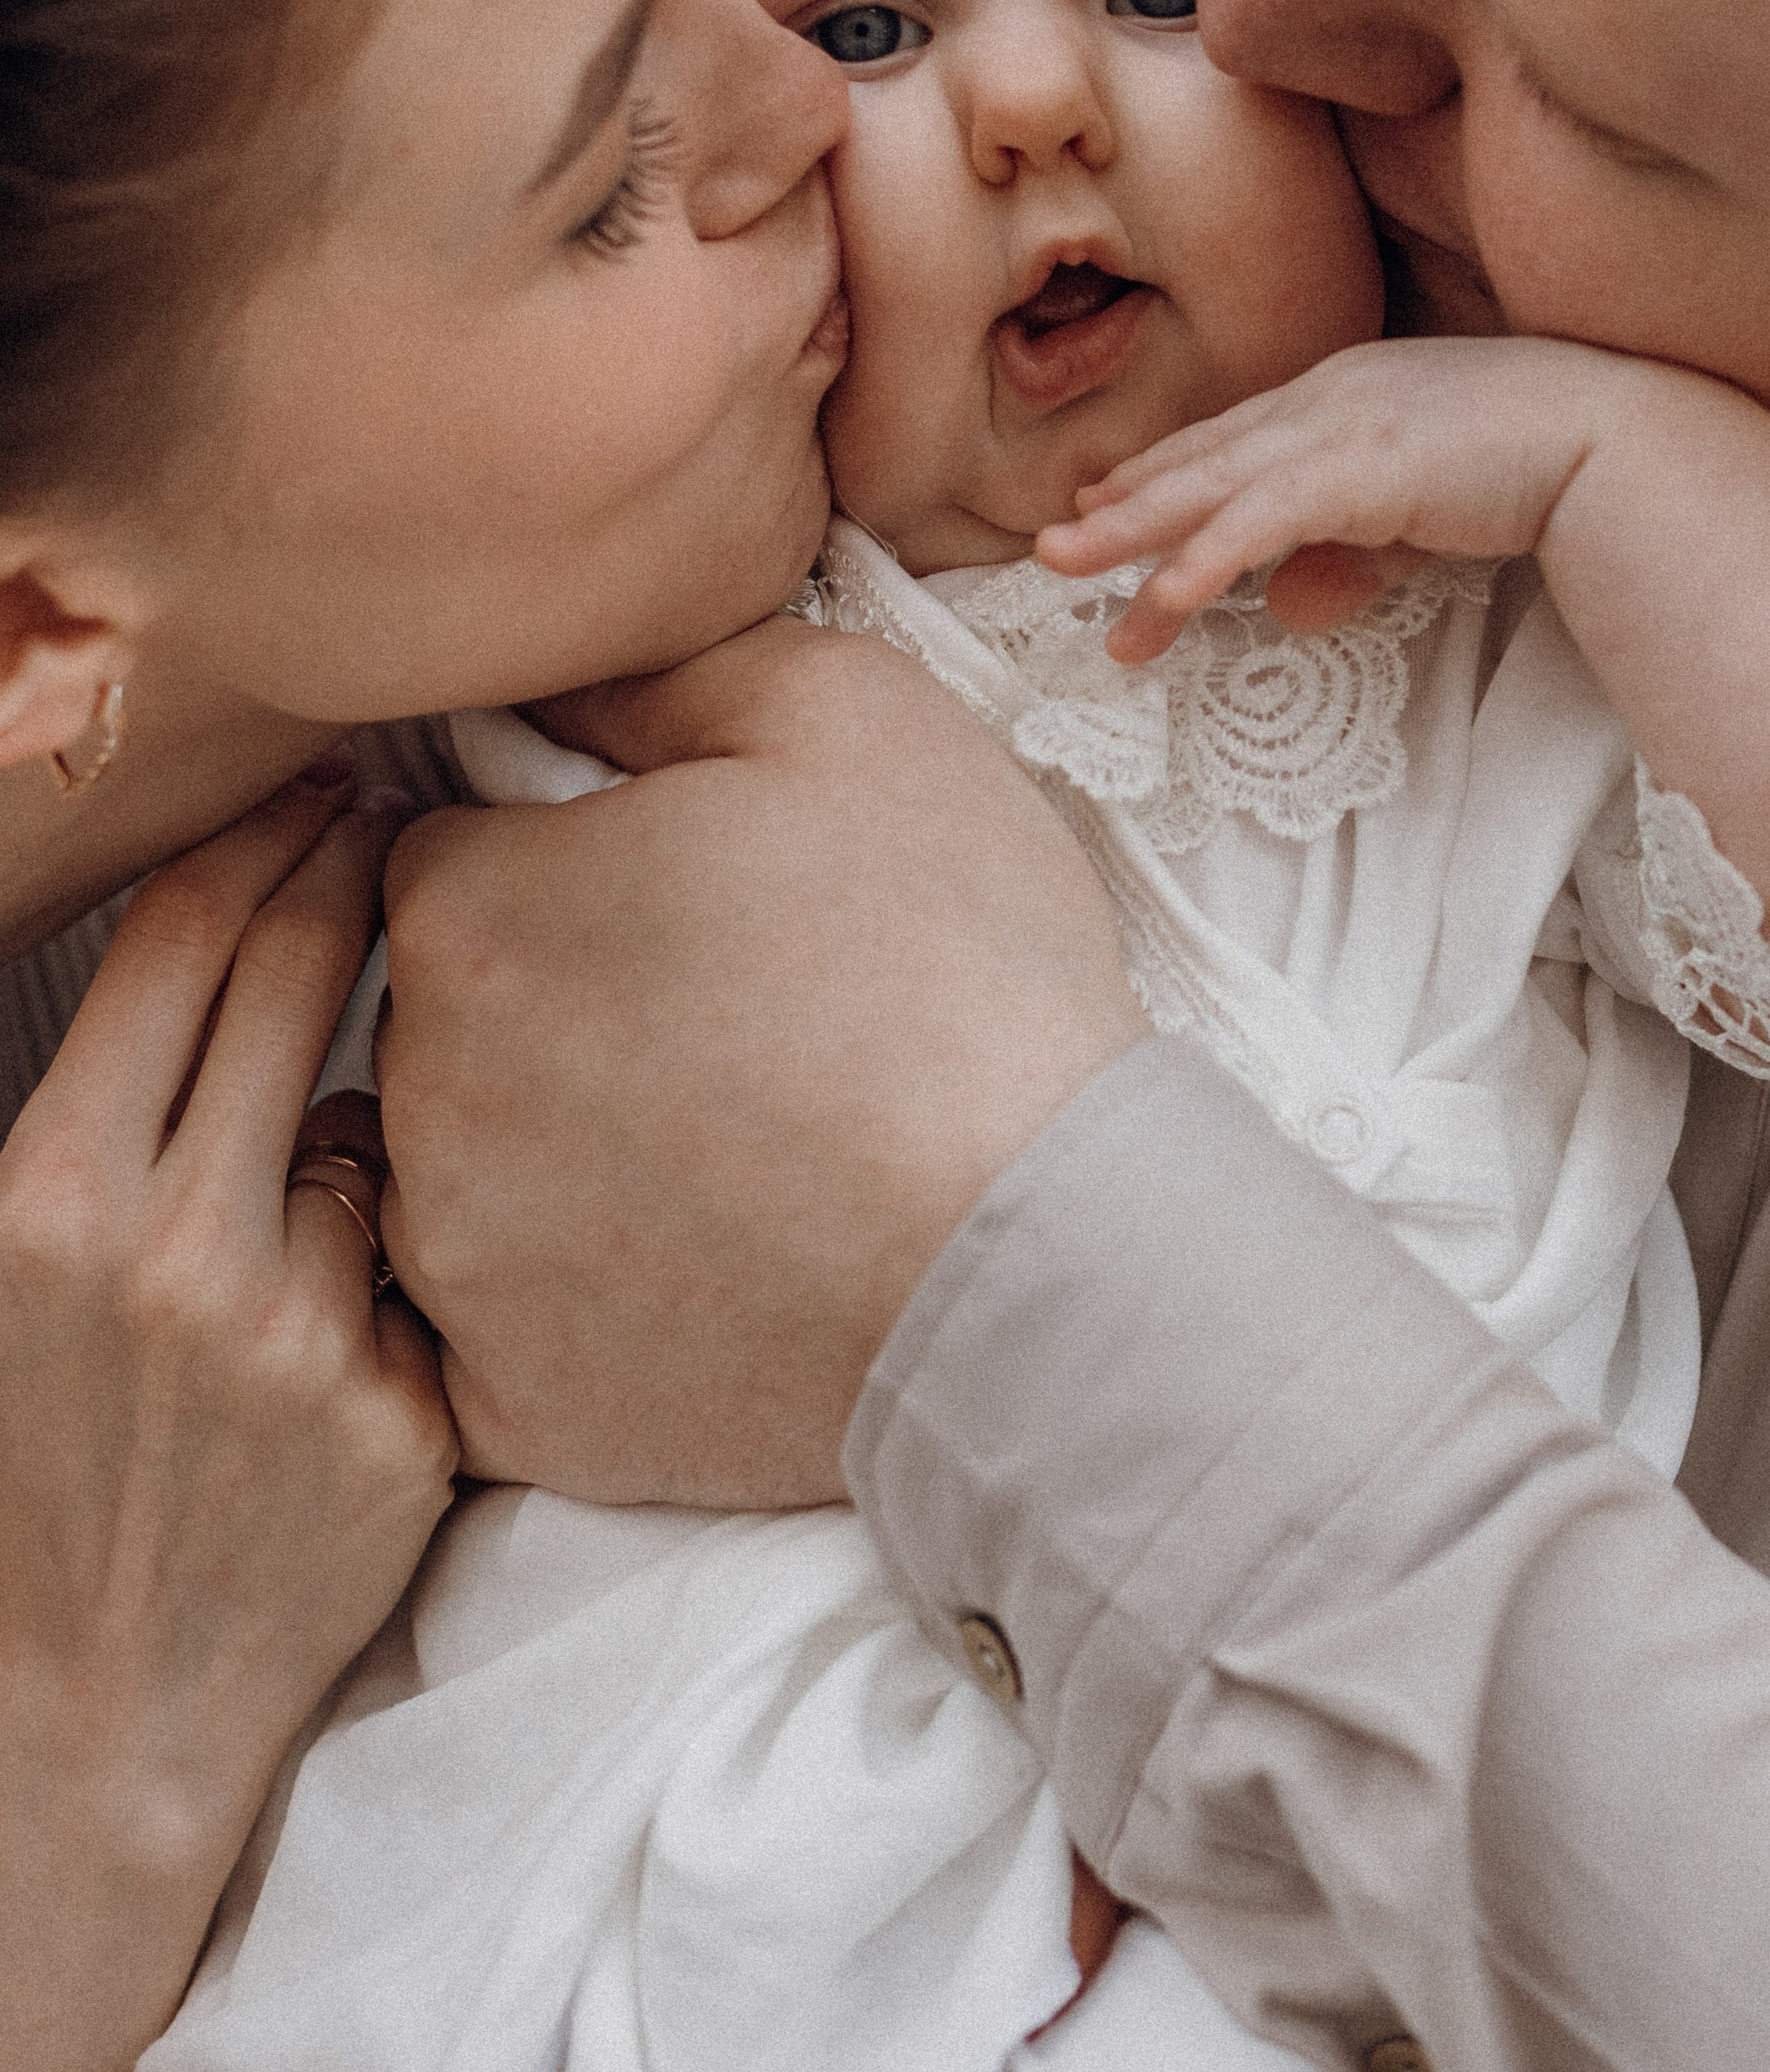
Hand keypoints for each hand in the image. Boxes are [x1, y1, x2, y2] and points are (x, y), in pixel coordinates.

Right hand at [0, 765, 457, 2071]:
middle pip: (304, 977)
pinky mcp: (404, 1418)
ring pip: (377, 1116)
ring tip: (413, 1056)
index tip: (315, 780)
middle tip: (396, 807)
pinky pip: (427, 1260)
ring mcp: (304, 1337)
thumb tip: (164, 968)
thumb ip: (74, 1122)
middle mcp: (181, 1250)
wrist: (78, 1726)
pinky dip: (407, 1240)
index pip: (186, 941)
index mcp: (48, 1196)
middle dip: (354, 867)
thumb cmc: (18, 1486)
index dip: (263, 835)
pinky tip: (390, 1256)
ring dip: (386, 1074)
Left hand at [378, 626, 1142, 1508]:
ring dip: (561, 1153)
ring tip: (739, 1152)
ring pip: (468, 1173)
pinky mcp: (513, 1404)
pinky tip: (711, 1268)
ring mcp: (459, 1267)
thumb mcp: (842, 713)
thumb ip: (660, 667)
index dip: (560, 859)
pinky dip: (586, 1304)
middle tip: (728, 1022)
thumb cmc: (954, 973)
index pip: (445, 855)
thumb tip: (557, 676)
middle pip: (447, 1016)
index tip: (673, 900)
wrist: (1043, 1261)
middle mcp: (423, 1095)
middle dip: (553, 1005)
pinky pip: (505, 1332)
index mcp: (474, 913)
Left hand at [1034, 337, 1633, 662]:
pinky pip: (1257, 523)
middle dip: (1122, 506)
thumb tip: (1292, 611)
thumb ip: (1354, 559)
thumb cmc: (1538, 464)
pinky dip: (1202, 559)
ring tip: (1062, 567)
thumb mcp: (1424, 518)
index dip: (1163, 471)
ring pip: (1208, 488)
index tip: (1104, 498)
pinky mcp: (1356, 472)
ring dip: (1132, 534)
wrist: (1612, 435)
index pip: (1235, 439)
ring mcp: (1337, 429)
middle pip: (1202, 460)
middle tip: (1051, 543)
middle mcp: (1327, 399)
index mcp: (1345, 395)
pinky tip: (1158, 596)